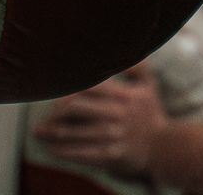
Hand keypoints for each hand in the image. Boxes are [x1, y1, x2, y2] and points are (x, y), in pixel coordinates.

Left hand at [35, 66, 168, 177]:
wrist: (163, 148)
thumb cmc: (150, 113)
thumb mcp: (149, 87)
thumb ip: (137, 66)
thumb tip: (124, 47)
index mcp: (125, 95)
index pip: (91, 86)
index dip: (70, 87)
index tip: (55, 89)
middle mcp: (118, 114)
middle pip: (77, 108)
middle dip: (56, 110)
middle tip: (43, 112)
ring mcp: (114, 136)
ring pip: (75, 133)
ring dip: (53, 132)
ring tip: (39, 131)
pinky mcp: (111, 155)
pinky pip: (82, 154)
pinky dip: (64, 152)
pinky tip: (52, 149)